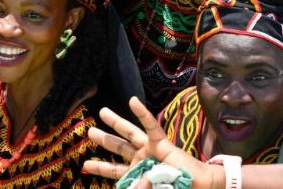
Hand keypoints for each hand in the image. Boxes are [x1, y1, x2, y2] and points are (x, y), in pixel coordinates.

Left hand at [83, 98, 221, 188]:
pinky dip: (142, 113)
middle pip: (119, 147)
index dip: (101, 166)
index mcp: (138, 172)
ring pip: (130, 132)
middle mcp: (142, 158)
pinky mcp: (161, 142)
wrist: (196, 186)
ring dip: (116, 122)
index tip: (86, 165)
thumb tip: (125, 184)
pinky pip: (150, 125)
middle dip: (104, 139)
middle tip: (89, 132)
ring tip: (102, 112)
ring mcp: (151, 149)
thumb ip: (136, 188)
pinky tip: (132, 101)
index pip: (115, 169)